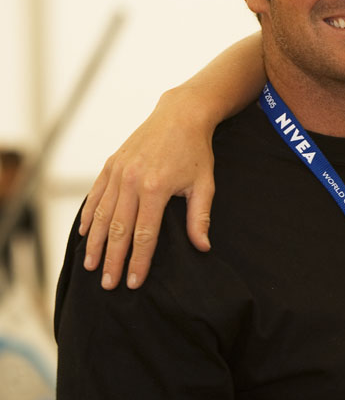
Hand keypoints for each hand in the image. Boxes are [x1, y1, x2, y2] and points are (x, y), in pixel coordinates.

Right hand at [80, 88, 215, 289]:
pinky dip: (89, 215)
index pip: (144, 235)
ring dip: (96, 243)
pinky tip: (85, 233)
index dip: (139, 261)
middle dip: (112, 260)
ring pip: (102, 215)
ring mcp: (118, 172)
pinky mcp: (110, 164)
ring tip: (91, 266)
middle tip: (108, 284)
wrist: (180, 115)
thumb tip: (203, 248)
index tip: (133, 283)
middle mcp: (131, 180)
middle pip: (118, 230)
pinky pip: (96, 195)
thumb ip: (200, 217)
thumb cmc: (196, 151)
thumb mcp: (205, 184)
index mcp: (155, 188)